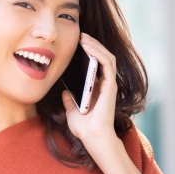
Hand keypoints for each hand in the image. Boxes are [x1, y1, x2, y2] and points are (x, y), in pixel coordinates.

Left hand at [62, 32, 118, 150]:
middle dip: (93, 45)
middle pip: (103, 58)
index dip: (90, 53)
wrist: (92, 138)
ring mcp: (109, 84)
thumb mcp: (71, 111)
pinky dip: (98, 53)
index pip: (96, 65)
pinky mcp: (110, 86)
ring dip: (96, 46)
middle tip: (81, 35)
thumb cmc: (84, 128)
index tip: (78, 44)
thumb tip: (64, 91)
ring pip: (107, 57)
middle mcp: (105, 85)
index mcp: (97, 89)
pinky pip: (107, 64)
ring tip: (84, 37)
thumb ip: (69, 100)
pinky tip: (88, 47)